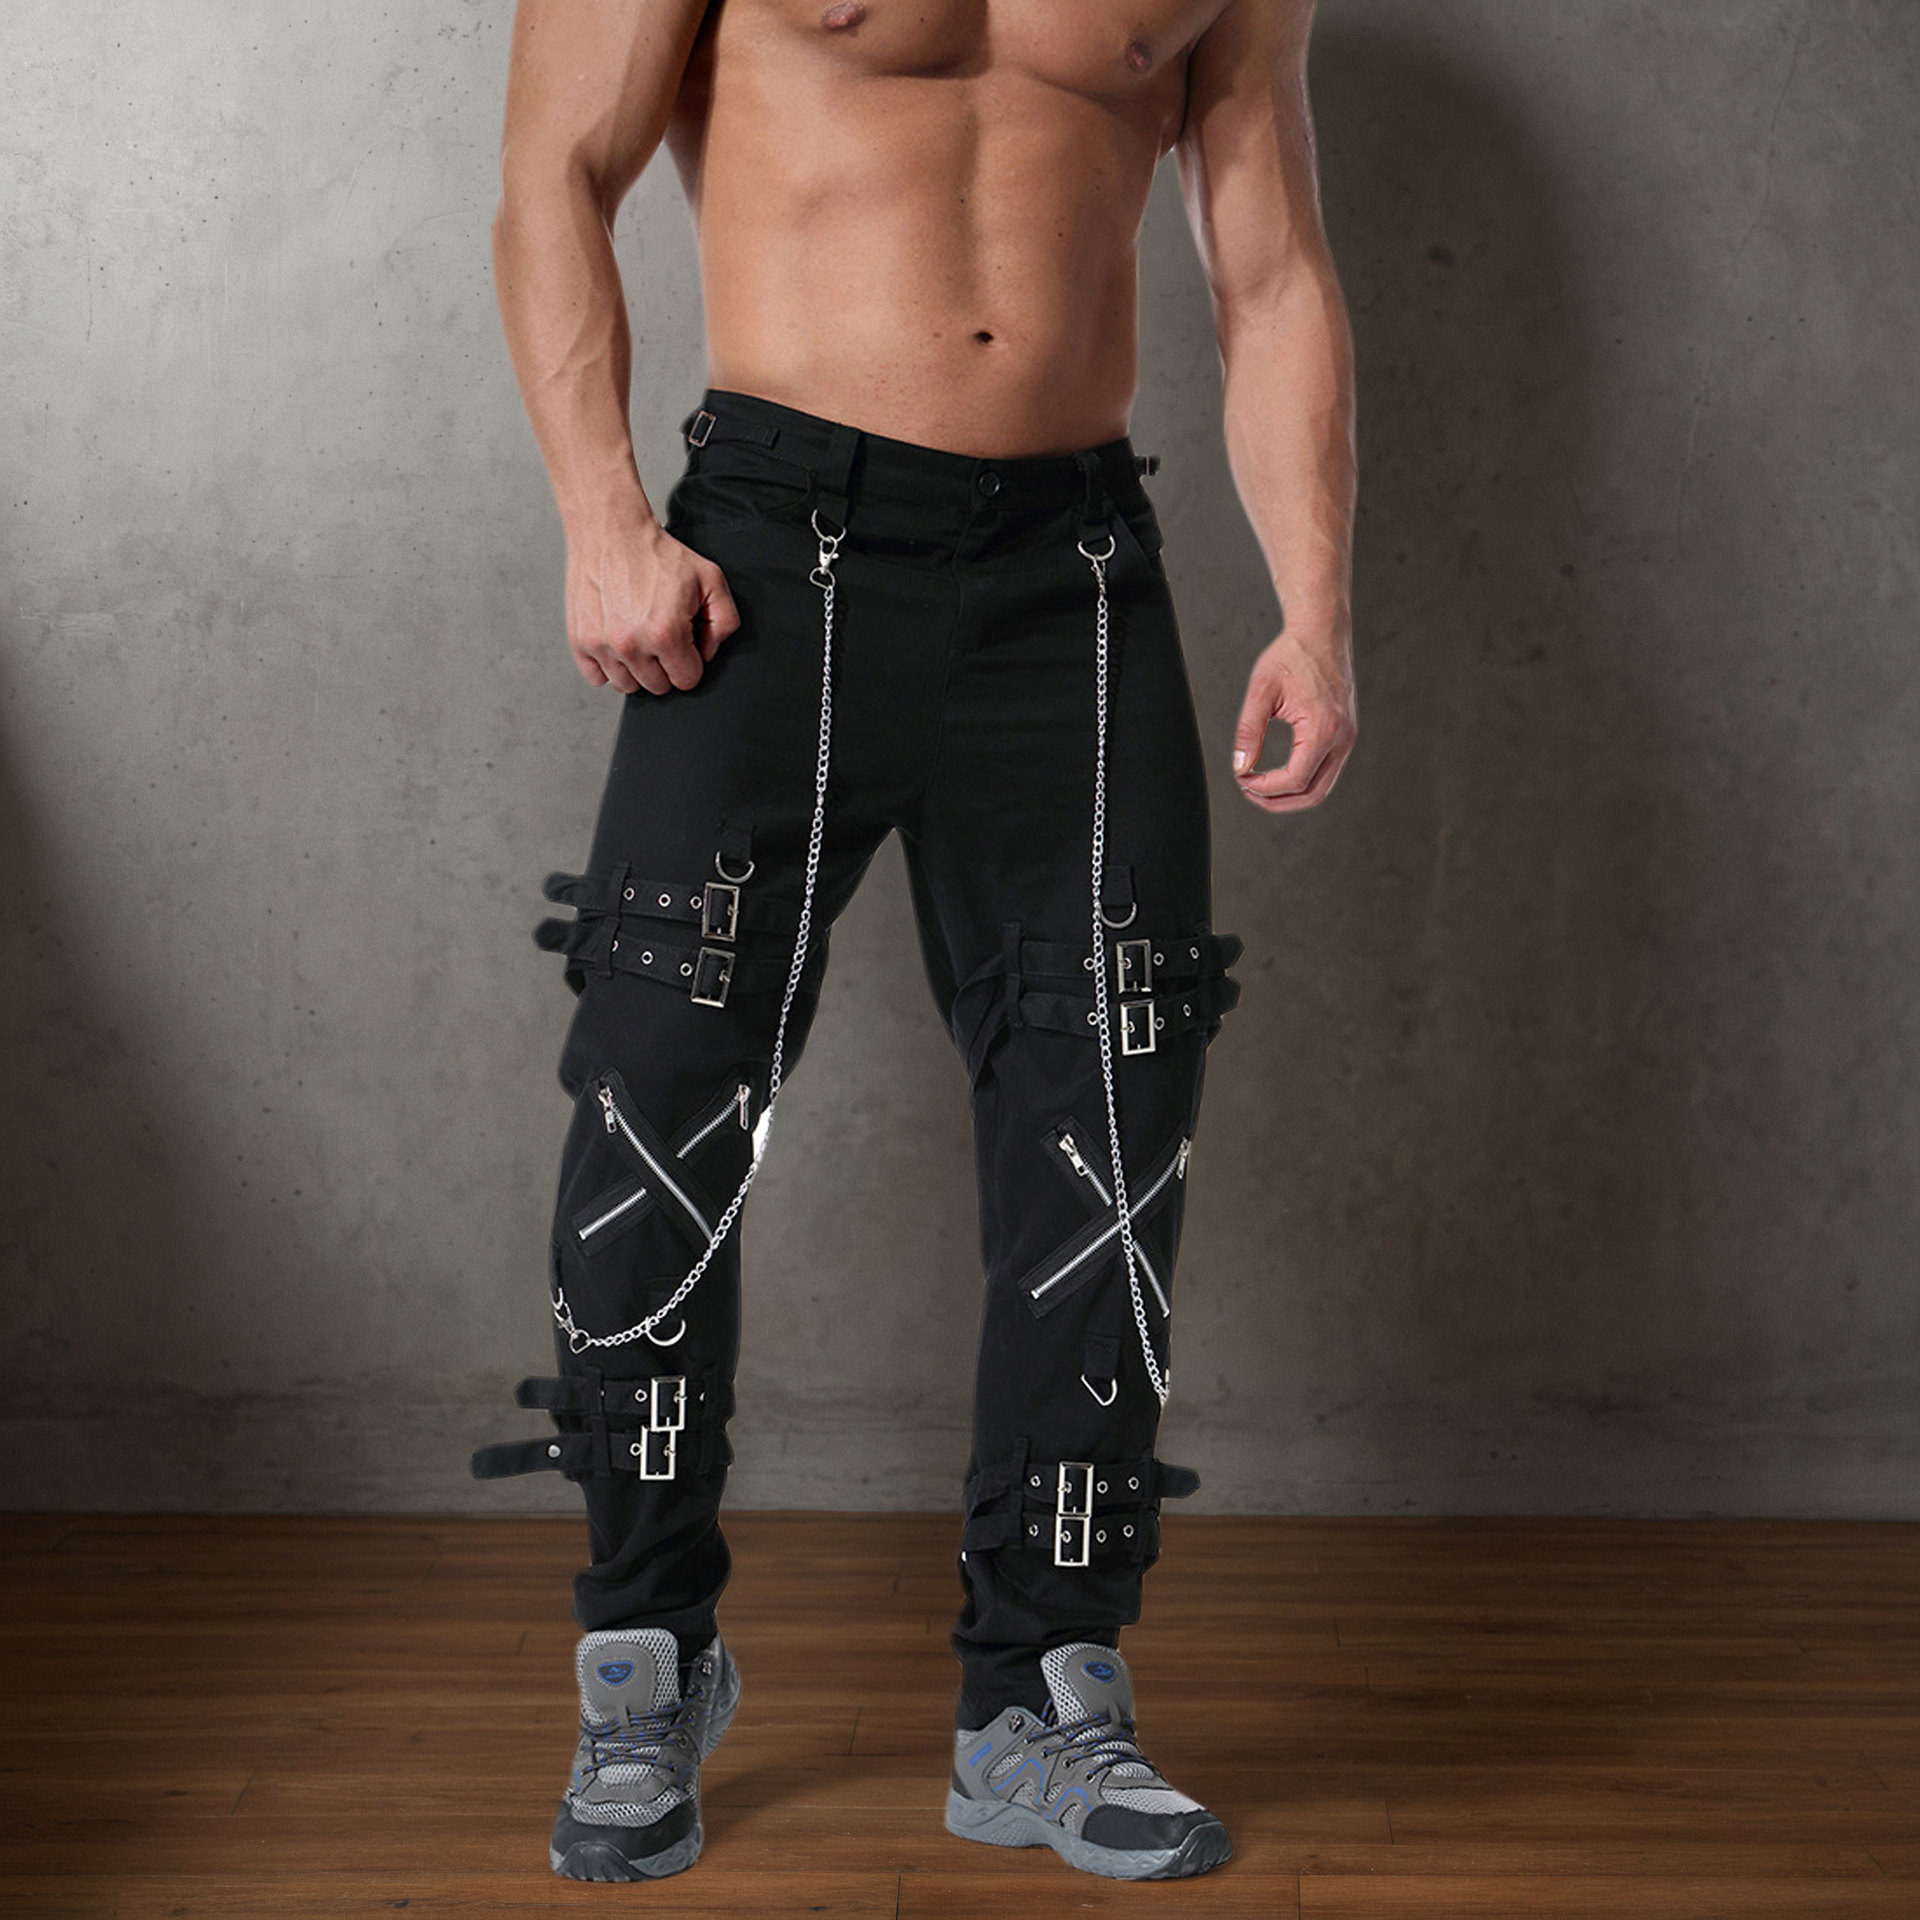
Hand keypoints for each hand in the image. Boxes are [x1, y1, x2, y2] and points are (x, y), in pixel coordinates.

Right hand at [565, 513, 740, 695]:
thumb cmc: (657, 554)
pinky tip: (617, 642)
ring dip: (637, 668)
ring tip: (639, 637)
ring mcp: (602, 645)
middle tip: (661, 635)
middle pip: (657, 687)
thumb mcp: (710, 580)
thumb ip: (724, 622)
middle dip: (665, 665)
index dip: (690, 661)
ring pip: (627, 686)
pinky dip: (608, 666)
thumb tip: (706, 654)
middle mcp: (631, 645)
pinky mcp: (580, 641)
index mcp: (665, 634)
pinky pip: (597, 678)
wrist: (611, 532)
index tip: (684, 641)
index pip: (687, 680)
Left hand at [1231, 618, 1356, 812]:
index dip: (1265, 788)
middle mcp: (1342, 737)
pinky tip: (1278, 774)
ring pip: (1321, 787)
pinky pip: (1325, 771)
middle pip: (1313, 794)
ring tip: (1259, 787)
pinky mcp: (1344, 734)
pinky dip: (1302, 780)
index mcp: (1323, 728)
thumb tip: (1240, 767)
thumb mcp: (1261, 690)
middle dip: (1278, 801)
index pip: (1295, 779)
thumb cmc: (1292, 655)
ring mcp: (1346, 737)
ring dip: (1290, 795)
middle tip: (1248, 792)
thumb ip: (1248, 731)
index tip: (1242, 779)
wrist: (1321, 632)